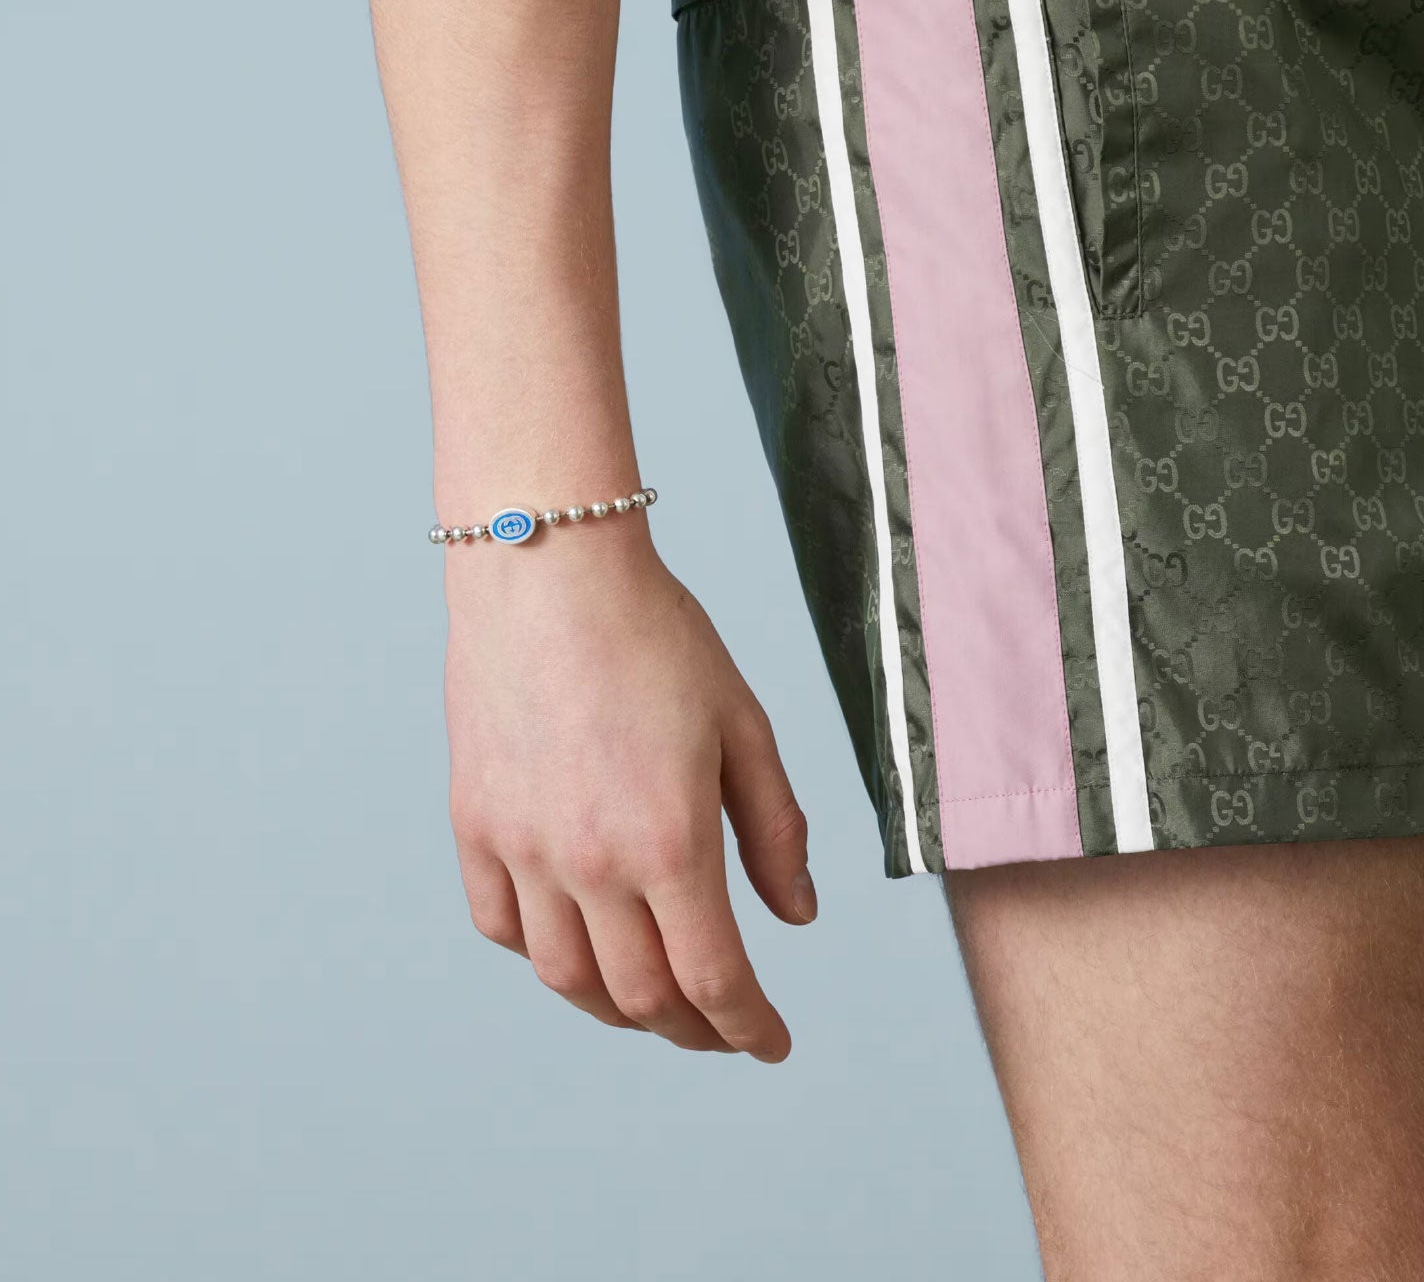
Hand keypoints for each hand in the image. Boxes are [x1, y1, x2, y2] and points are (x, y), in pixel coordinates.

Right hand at [443, 514, 815, 1061]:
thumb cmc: (657, 636)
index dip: (749, 1027)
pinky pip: (501, 925)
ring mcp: (521, 846)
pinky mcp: (474, 822)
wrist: (549, 567)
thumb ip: (774, 830)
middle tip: (724, 1027)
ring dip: (618, 1008)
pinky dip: (542, 956)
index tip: (772, 1044)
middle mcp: (589, 862)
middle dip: (695, 1029)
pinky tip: (575, 943)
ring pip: (567, 977)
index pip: (715, 979)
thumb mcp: (742, 725)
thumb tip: (796, 917)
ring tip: (654, 1003)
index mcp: (669, 841)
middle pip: (642, 995)